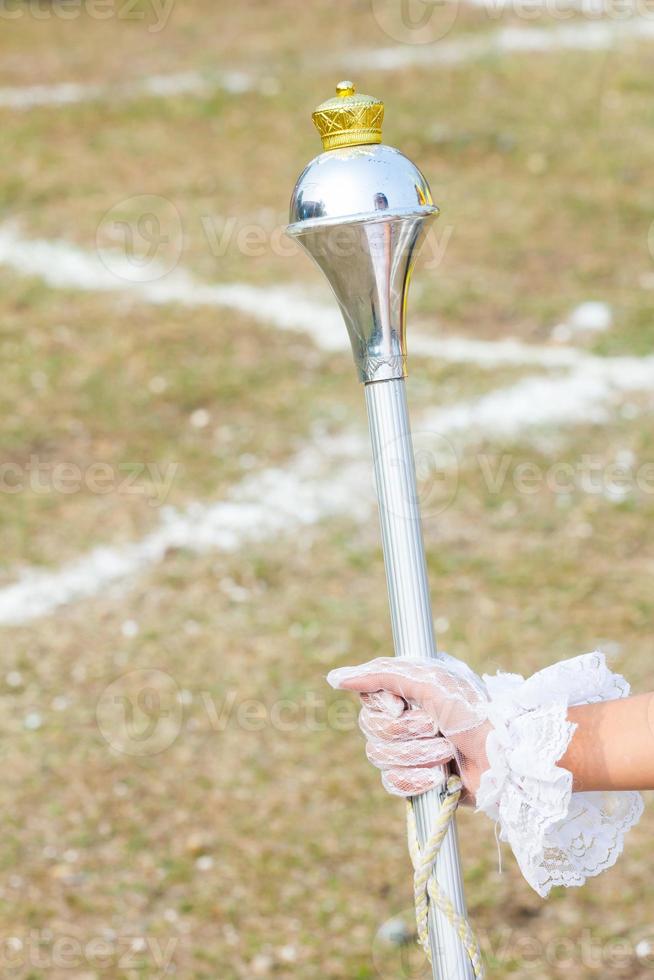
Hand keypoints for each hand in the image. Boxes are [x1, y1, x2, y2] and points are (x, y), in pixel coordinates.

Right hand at [327, 653, 491, 801]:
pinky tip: (439, 778)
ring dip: (417, 756)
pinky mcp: (418, 779)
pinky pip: (392, 783)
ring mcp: (411, 749)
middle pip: (371, 730)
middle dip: (407, 734)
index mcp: (409, 690)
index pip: (368, 698)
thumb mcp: (429, 680)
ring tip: (446, 754)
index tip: (403, 705)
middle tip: (436, 729)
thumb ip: (381, 675)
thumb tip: (334, 678)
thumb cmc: (473, 713)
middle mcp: (407, 717)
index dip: (384, 707)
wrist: (504, 760)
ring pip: (379, 757)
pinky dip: (416, 780)